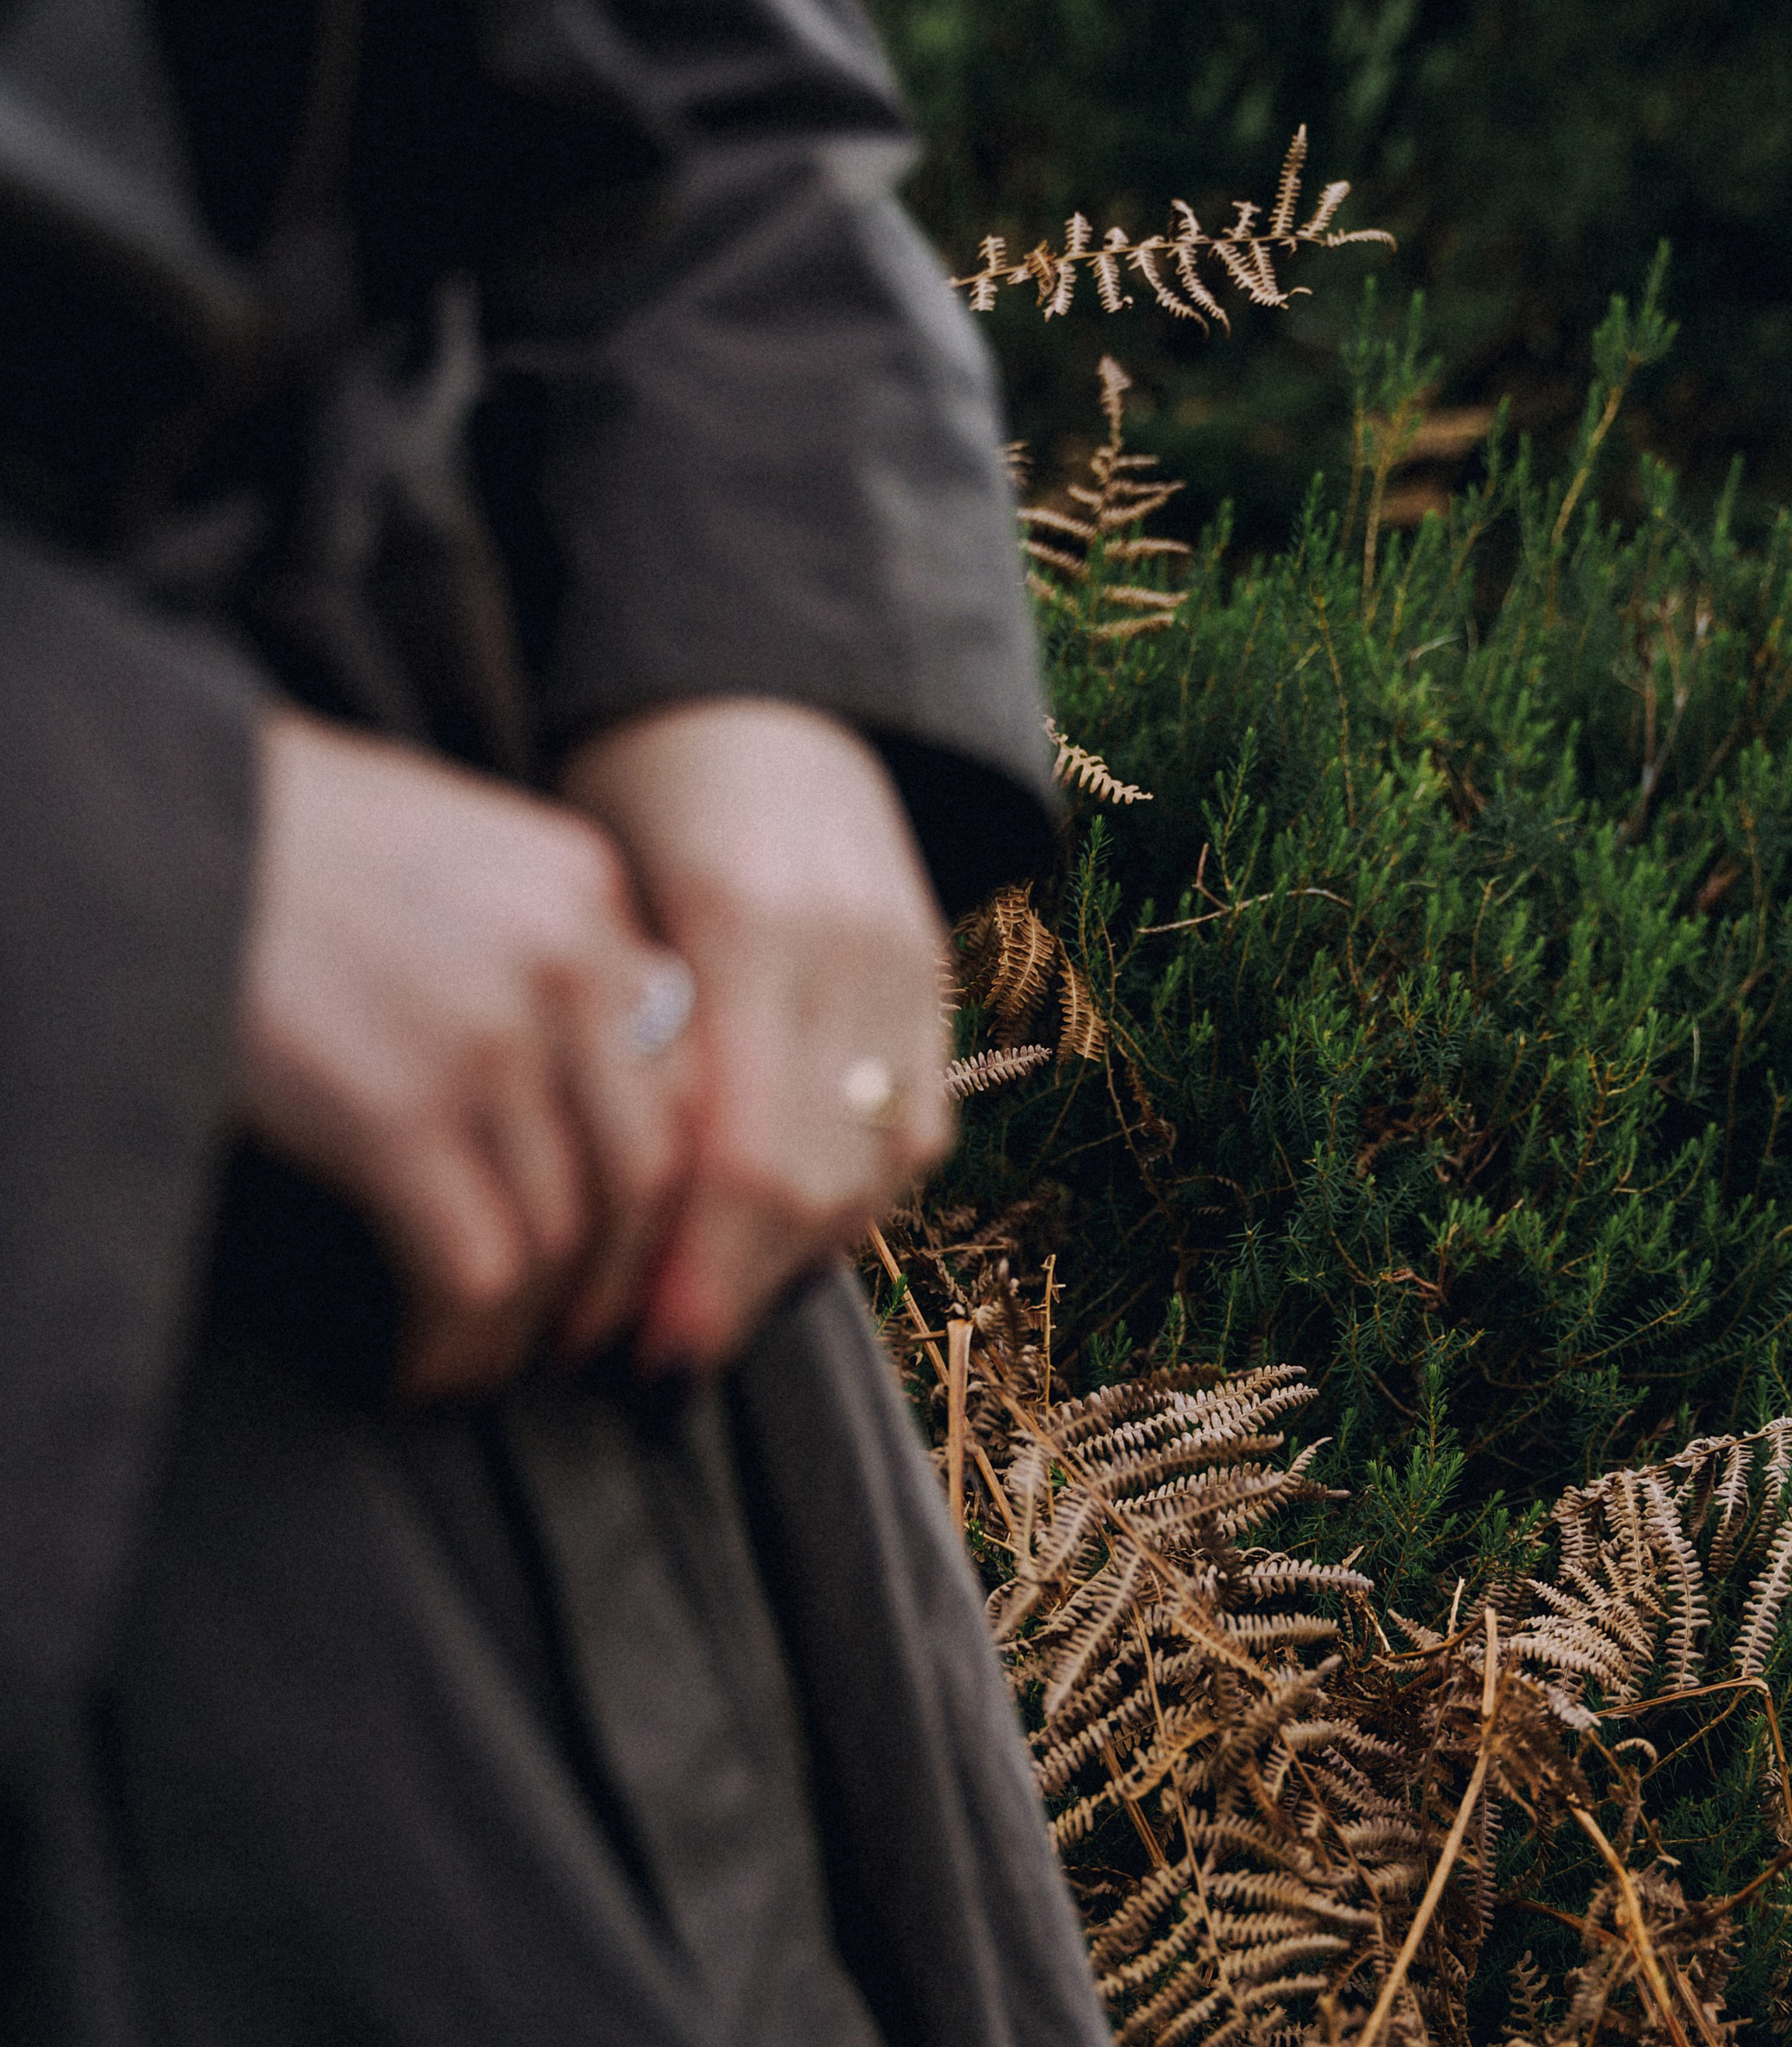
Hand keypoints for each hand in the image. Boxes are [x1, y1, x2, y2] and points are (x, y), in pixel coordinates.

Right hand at [239, 709, 692, 1397]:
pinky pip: (475, 1273)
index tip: (632, 1261)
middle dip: (617, 1287)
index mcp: (584, 889)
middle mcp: (566, 957)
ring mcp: (490, 1035)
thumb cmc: (272, 840)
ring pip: (567, 1239)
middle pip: (647, 1172)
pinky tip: (422, 1373)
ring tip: (486, 1367)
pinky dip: (457, 1348)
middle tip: (574, 1342)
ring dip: (531, 1332)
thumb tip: (584, 1083)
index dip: (664, 1195)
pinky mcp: (398, 1110)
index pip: (682, 1074)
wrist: (147, 816)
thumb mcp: (445, 851)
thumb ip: (535, 946)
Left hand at [561, 699, 953, 1368]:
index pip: (741, 1155)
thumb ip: (618, 1043)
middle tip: (663, 1357)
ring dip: (794, 1258)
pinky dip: (852, 1198)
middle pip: (818, 1182)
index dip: (698, 1275)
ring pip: (876, 1171)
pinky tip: (781, 1228)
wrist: (756, 689)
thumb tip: (599, 1225)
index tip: (644, 1352)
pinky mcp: (940, 978)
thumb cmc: (629, 791)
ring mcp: (908, 964)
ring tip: (711, 1305)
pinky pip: (917, 1132)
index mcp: (743, 922)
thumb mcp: (595, 893)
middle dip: (740, 1291)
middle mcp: (846, 948)